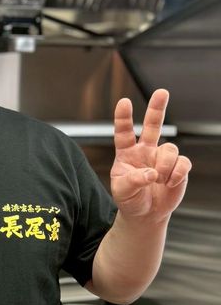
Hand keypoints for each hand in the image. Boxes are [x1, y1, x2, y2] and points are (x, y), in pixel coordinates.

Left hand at [111, 89, 190, 222]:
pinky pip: (183, 163)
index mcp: (126, 153)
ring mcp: (162, 157)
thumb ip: (134, 180)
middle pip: (152, 125)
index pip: (123, 132)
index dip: (123, 117)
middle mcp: (145, 150)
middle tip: (162, 92)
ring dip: (165, 166)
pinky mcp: (178, 167)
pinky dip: (177, 174)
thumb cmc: (129, 198)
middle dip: (157, 108)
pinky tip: (169, 183)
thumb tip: (151, 173)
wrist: (145, 213)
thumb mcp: (122, 191)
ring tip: (159, 180)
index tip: (123, 102)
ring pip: (169, 149)